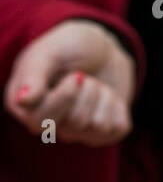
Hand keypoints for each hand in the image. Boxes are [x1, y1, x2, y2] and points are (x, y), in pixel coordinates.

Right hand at [4, 19, 134, 146]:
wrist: (100, 48)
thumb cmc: (67, 48)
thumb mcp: (47, 53)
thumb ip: (33, 75)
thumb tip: (23, 101)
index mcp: (25, 107)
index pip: (41, 121)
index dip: (65, 98)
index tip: (77, 75)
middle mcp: (50, 125)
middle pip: (76, 123)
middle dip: (88, 92)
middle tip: (83, 75)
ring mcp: (78, 132)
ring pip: (99, 126)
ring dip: (102, 96)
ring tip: (94, 84)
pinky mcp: (105, 133)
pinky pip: (119, 128)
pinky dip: (118, 105)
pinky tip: (107, 95)